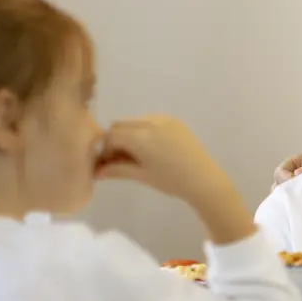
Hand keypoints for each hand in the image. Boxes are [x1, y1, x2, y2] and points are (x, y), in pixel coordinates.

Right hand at [97, 116, 254, 244]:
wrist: (204, 179)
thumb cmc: (171, 181)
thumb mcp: (141, 175)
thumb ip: (117, 169)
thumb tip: (97, 172)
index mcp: (140, 137)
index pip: (110, 137)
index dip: (104, 150)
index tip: (104, 164)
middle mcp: (150, 123)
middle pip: (120, 125)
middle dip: (114, 140)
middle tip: (117, 159)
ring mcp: (164, 119)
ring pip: (134, 121)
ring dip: (128, 133)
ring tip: (134, 155)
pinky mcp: (175, 121)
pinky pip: (150, 120)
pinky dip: (143, 130)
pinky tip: (150, 147)